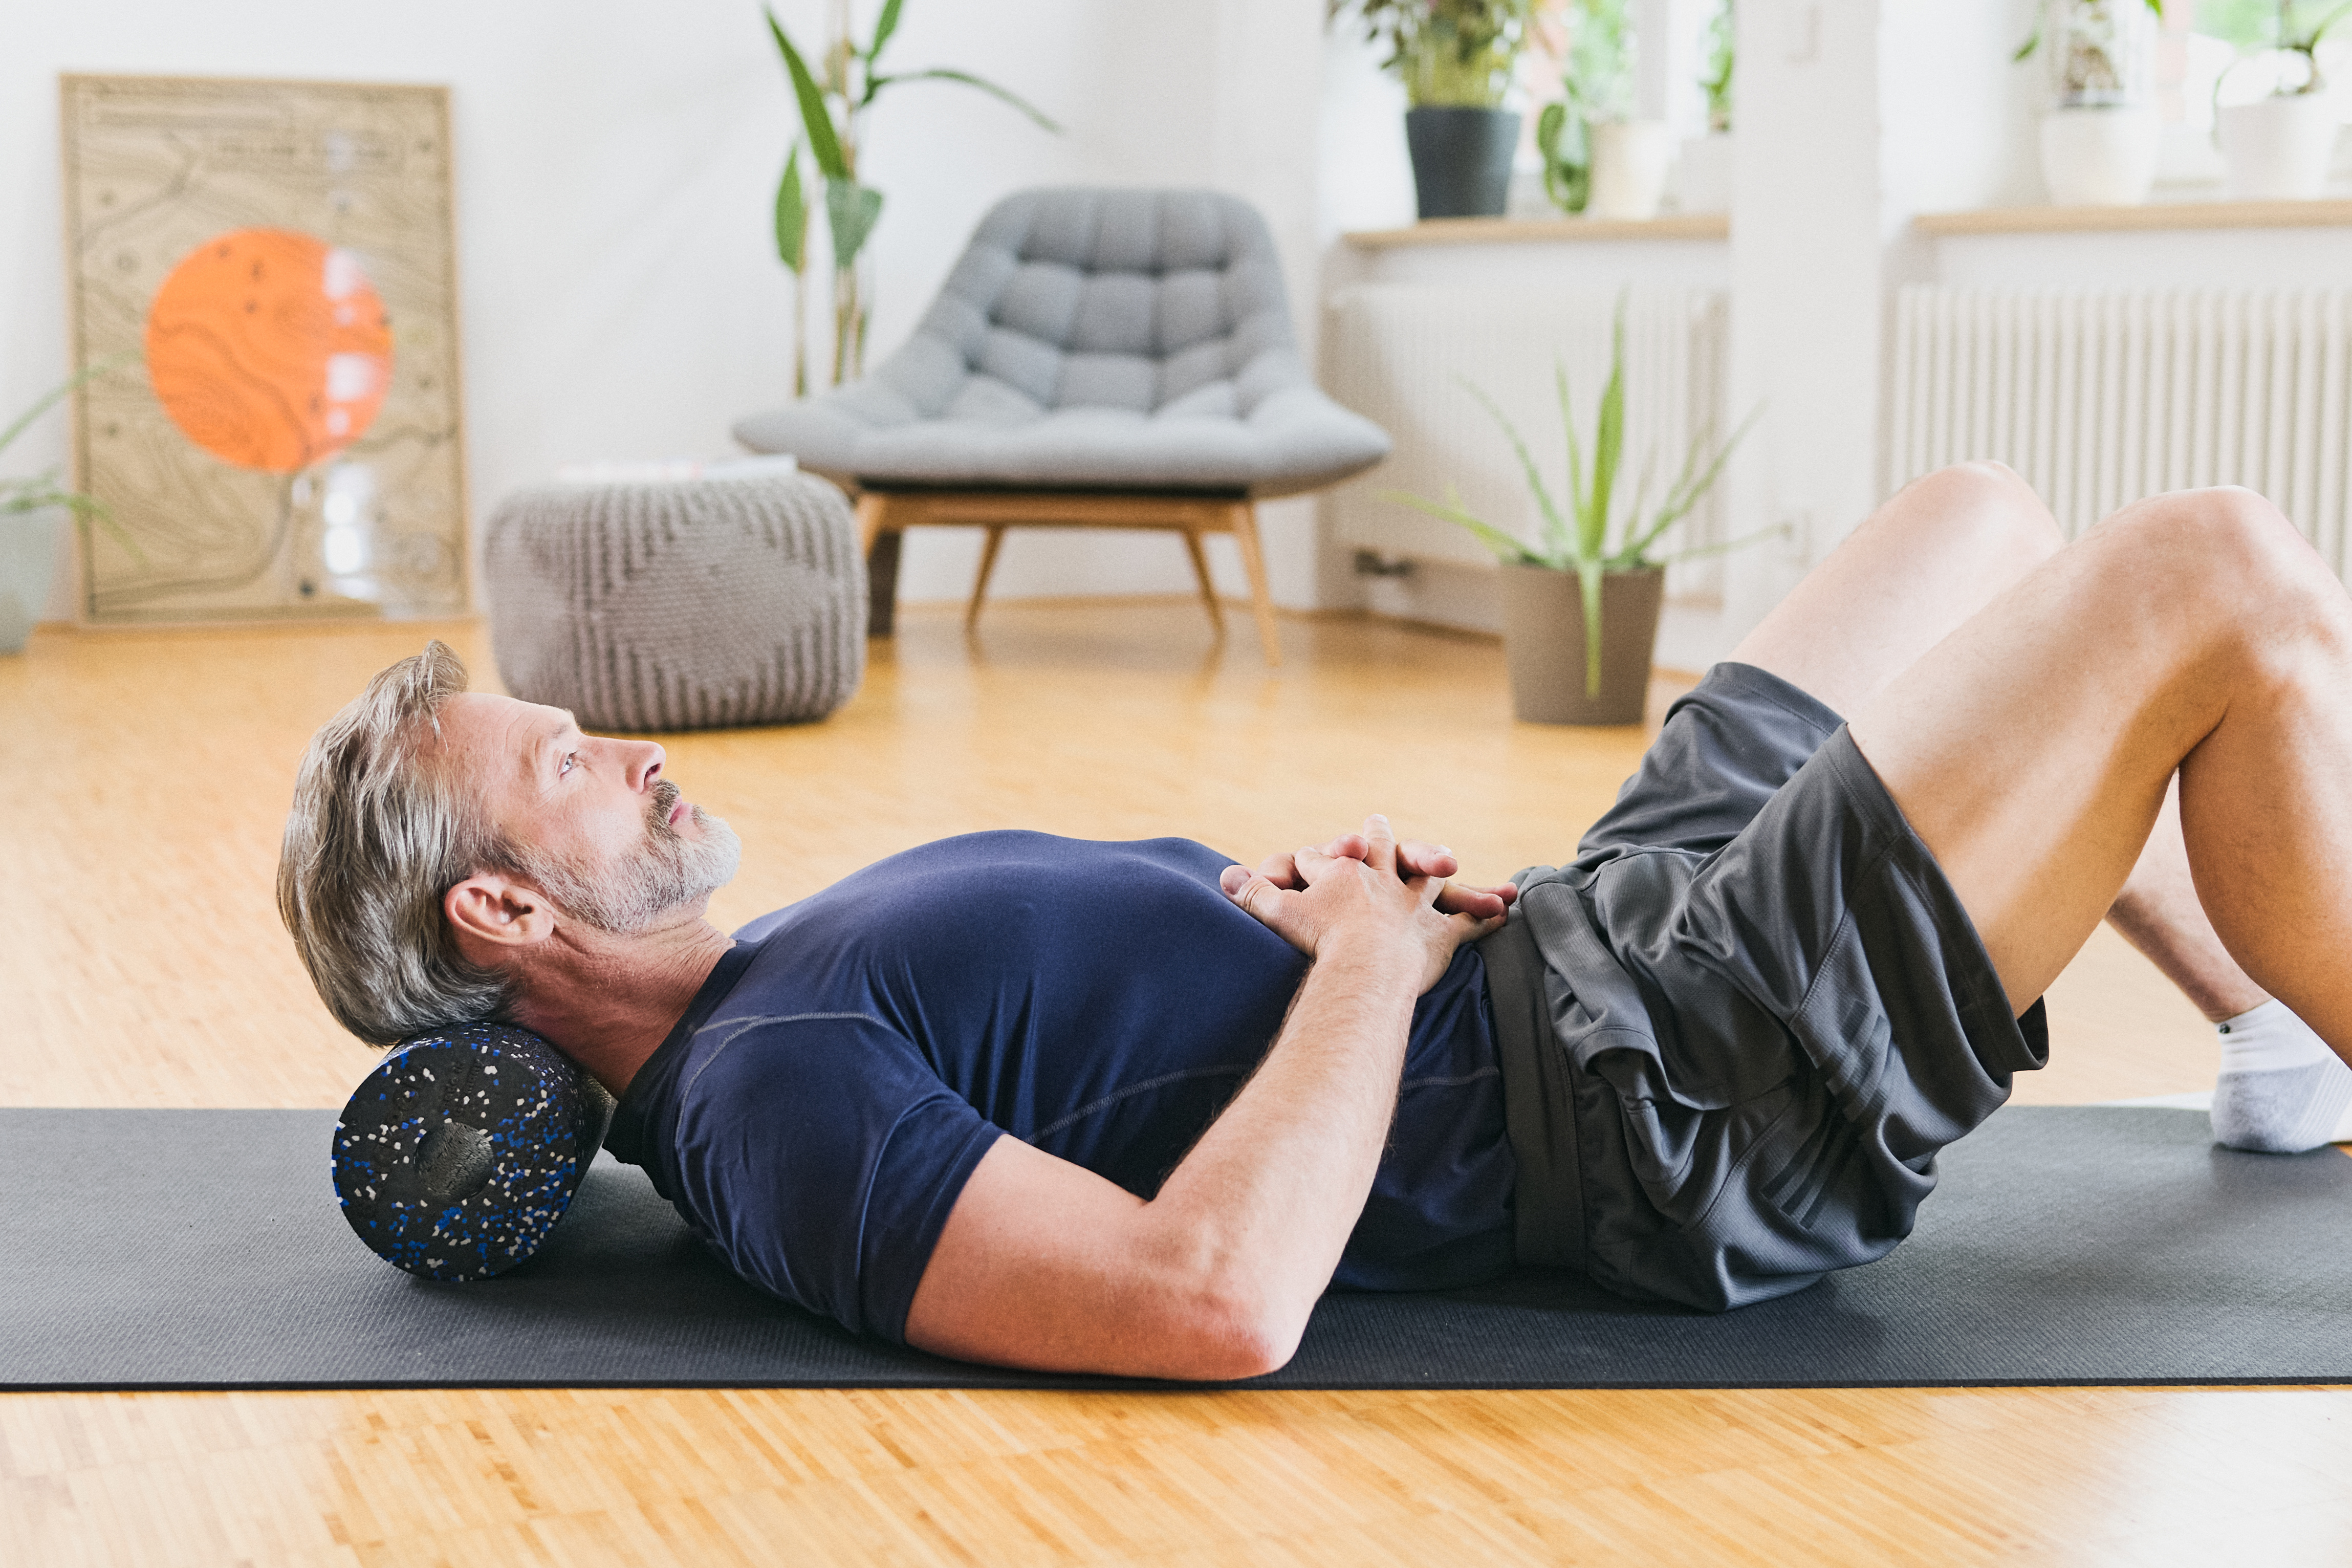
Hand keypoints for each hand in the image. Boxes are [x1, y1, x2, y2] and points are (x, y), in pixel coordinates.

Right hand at [1217, 815, 1507, 993]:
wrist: (1359, 961)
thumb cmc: (1315, 937)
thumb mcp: (1277, 911)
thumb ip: (1252, 893)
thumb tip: (1223, 875)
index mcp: (1343, 872)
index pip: (1326, 856)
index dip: (1319, 856)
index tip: (1316, 855)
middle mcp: (1381, 878)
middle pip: (1379, 847)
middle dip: (1375, 836)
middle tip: (1376, 822)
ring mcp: (1412, 904)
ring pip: (1427, 878)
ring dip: (1439, 867)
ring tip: (1451, 862)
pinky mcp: (1438, 934)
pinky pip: (1466, 925)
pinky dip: (1483, 918)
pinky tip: (1503, 913)